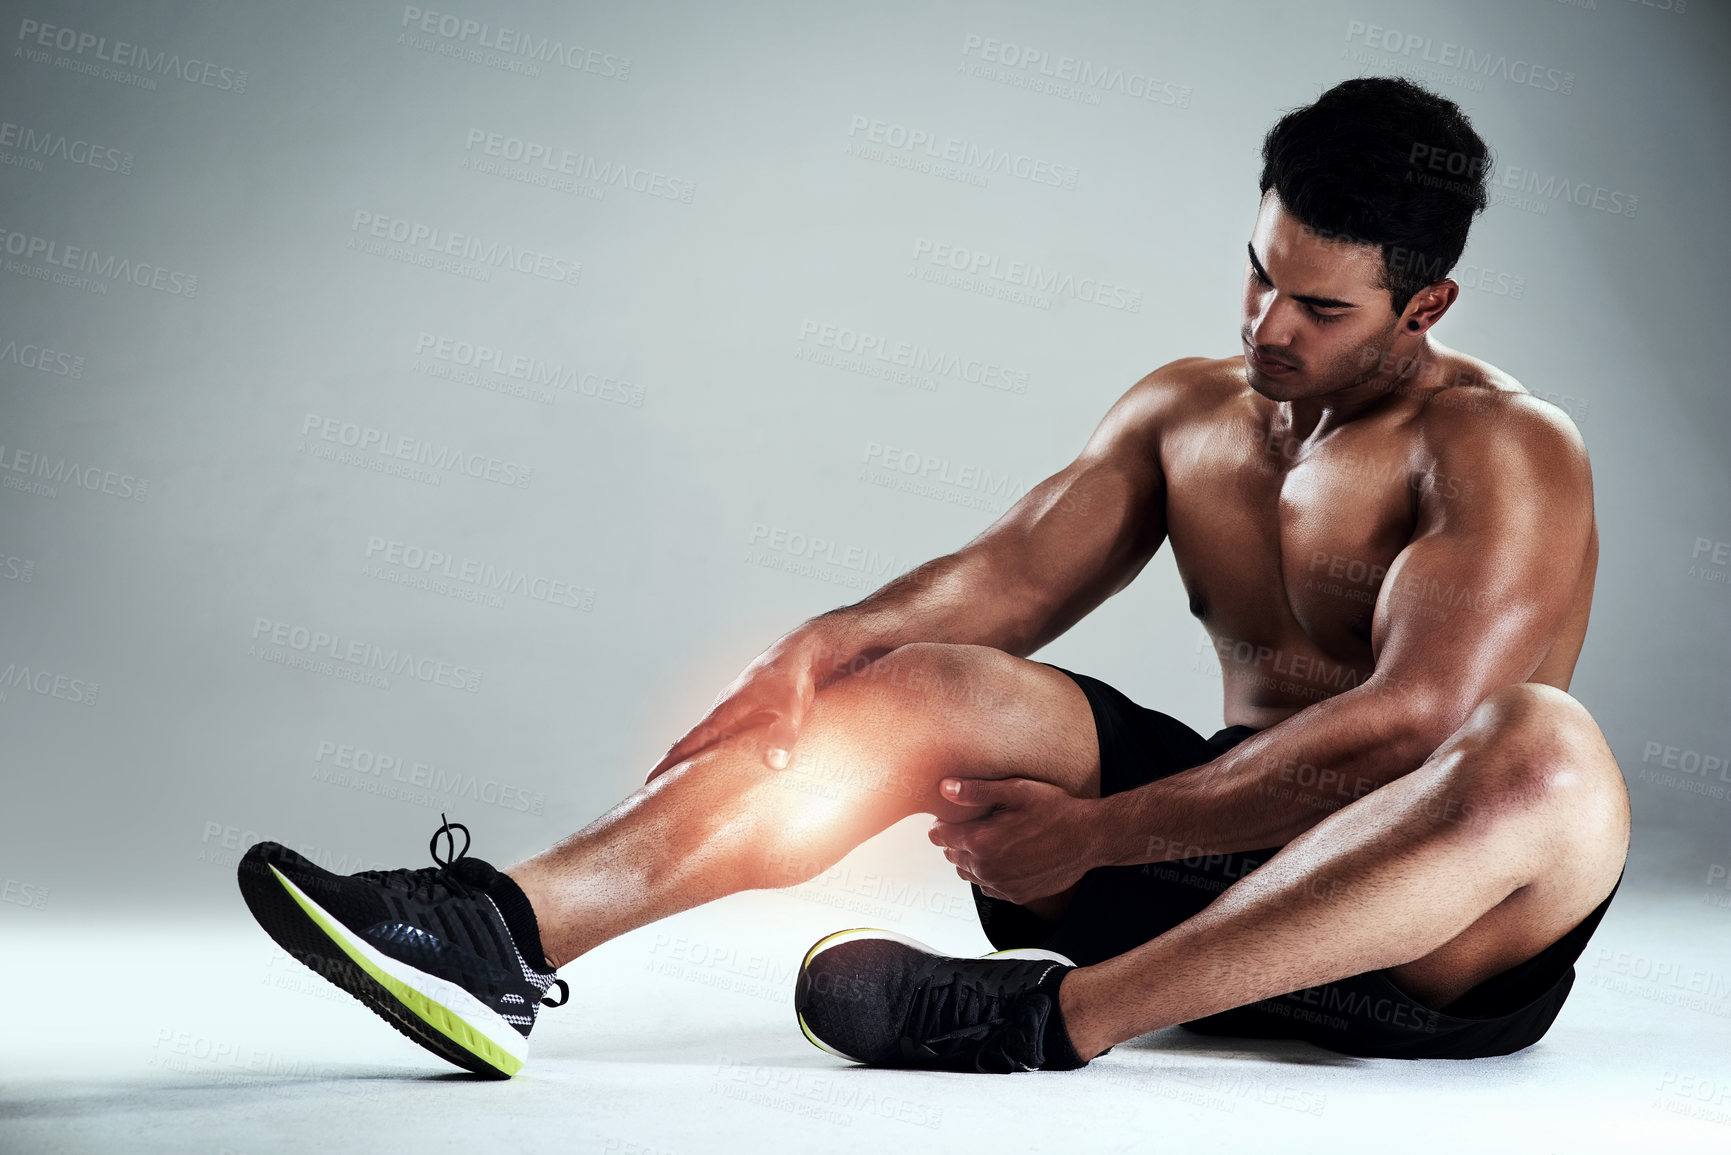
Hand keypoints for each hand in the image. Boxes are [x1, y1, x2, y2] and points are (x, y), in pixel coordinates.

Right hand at [645, 624, 860, 782]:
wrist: (801, 653)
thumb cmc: (791, 679)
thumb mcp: (790, 709)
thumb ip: (782, 735)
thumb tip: (775, 763)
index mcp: (723, 715)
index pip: (686, 744)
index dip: (667, 765)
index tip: (647, 784)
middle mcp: (721, 714)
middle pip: (688, 746)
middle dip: (672, 768)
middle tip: (656, 795)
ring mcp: (732, 713)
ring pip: (705, 742)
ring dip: (692, 761)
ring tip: (682, 788)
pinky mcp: (746, 714)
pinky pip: (721, 738)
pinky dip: (713, 754)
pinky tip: (719, 767)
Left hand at [926, 777, 1103, 904]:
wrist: (1089, 838)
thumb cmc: (1056, 811)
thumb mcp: (1016, 790)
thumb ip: (977, 790)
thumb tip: (945, 788)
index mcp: (981, 842)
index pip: (940, 837)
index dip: (942, 824)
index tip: (950, 817)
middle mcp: (987, 868)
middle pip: (952, 856)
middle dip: (956, 840)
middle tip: (973, 825)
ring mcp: (1001, 885)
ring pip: (968, 873)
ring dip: (971, 859)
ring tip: (989, 841)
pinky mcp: (1016, 895)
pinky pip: (989, 887)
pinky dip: (990, 874)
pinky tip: (1004, 858)